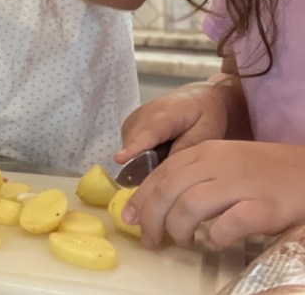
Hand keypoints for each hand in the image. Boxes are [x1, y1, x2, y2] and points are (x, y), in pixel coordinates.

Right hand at [114, 82, 229, 165]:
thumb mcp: (205, 134)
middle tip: (163, 170)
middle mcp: (144, 113)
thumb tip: (162, 169)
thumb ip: (183, 151)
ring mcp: (135, 116)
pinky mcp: (131, 121)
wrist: (199, 97)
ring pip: (130, 144)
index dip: (133, 148)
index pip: (147, 133)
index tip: (119, 159)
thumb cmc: (206, 115)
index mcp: (166, 114)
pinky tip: (156, 149)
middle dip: (141, 161)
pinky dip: (139, 150)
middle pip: (134, 143)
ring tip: (164, 155)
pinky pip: (130, 142)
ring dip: (141, 156)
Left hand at [122, 140, 304, 249]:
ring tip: (183, 241)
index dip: (141, 198)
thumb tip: (154, 203)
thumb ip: (192, 176)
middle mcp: (218, 163)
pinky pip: (229, 224)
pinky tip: (213, 242)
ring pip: (190, 206)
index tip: (129, 218)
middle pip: (168, 191)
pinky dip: (215, 236)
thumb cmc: (262, 172)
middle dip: (152, 219)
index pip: (160, 174)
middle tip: (151, 240)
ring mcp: (242, 184)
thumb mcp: (221, 163)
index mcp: (204, 152)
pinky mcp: (264, 206)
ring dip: (179, 229)